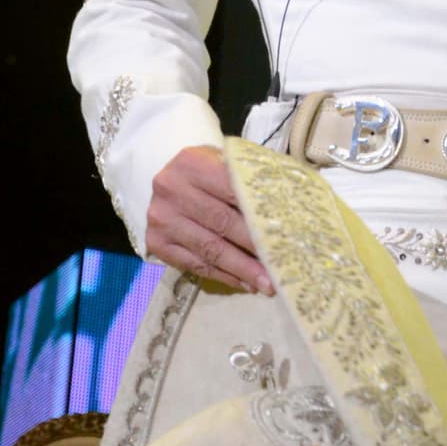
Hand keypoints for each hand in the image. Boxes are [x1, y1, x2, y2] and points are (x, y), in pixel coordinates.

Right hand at [145, 146, 273, 293]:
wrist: (170, 178)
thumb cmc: (208, 170)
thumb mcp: (226, 161)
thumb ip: (251, 178)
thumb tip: (289, 209)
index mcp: (192, 163)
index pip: (233, 191)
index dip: (260, 215)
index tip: (285, 234)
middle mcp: (171, 189)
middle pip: (222, 223)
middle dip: (254, 248)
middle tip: (279, 267)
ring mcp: (161, 218)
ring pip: (209, 249)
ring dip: (241, 270)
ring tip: (266, 284)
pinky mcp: (156, 242)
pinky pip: (195, 264)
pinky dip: (222, 276)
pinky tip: (243, 283)